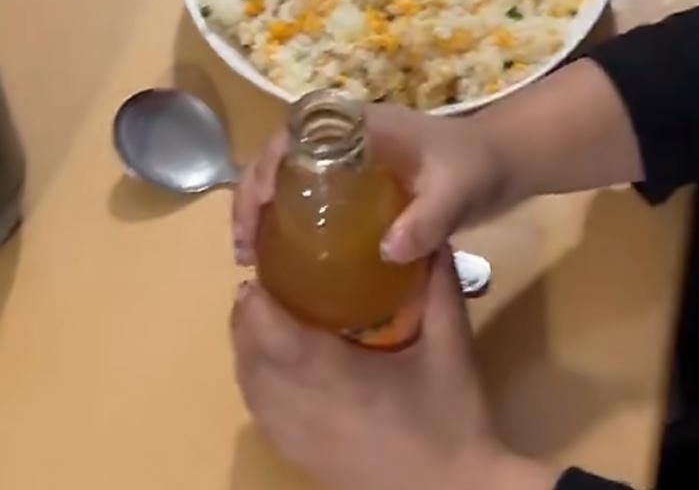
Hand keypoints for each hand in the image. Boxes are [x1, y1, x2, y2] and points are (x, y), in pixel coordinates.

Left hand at [232, 259, 553, 489]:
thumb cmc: (451, 418)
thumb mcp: (452, 345)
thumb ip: (439, 287)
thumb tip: (428, 237)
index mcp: (329, 372)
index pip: (267, 332)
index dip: (254, 300)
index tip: (261, 271)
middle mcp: (301, 407)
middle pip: (248, 360)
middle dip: (246, 320)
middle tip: (266, 288)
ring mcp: (297, 440)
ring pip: (249, 392)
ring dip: (247, 354)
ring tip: (265, 323)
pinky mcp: (301, 461)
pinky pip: (261, 418)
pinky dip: (256, 387)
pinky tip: (278, 373)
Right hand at [234, 103, 509, 269]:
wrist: (505, 162)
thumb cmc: (477, 166)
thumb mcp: (458, 192)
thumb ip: (428, 219)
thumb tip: (387, 251)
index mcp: (364, 126)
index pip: (296, 130)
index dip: (266, 164)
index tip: (256, 208)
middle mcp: (350, 137)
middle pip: (282, 154)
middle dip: (253, 194)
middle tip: (246, 248)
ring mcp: (354, 160)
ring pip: (292, 175)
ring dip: (265, 209)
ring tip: (255, 259)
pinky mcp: (362, 184)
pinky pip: (313, 195)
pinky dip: (291, 220)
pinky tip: (290, 262)